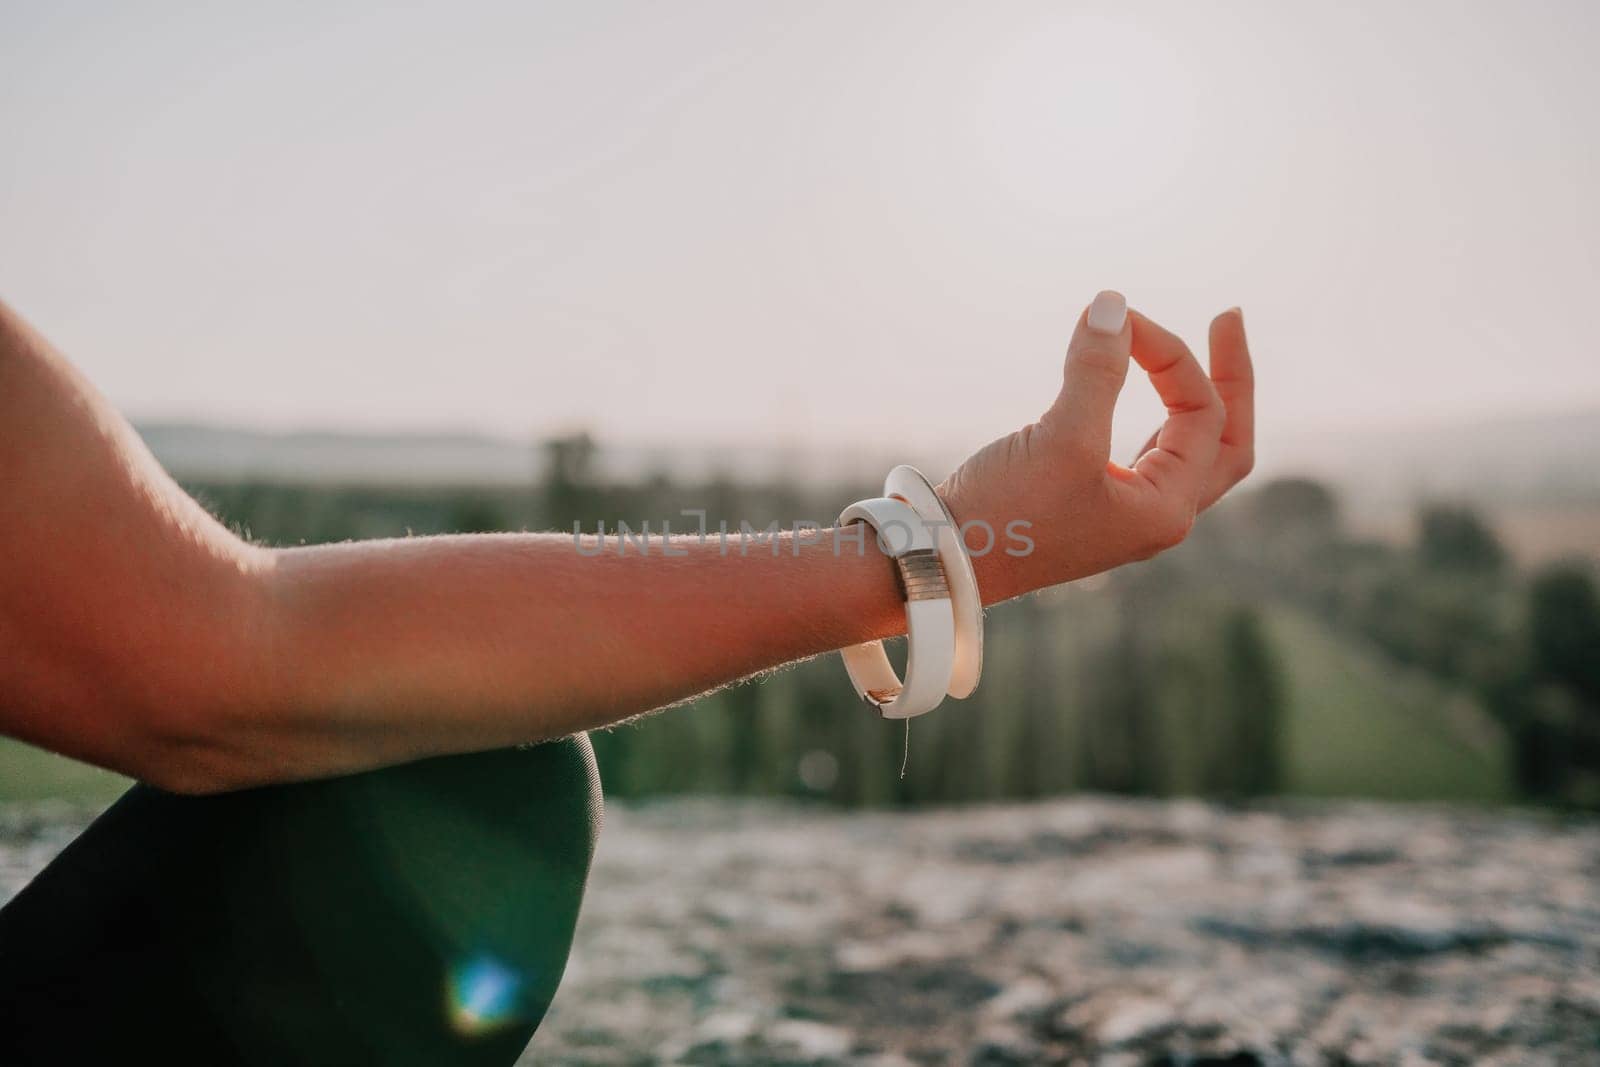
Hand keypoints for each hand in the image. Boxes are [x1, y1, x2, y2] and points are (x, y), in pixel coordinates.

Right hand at [938, 291, 1254, 604]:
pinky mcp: (1092, 503)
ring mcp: (1127, 513)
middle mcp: (1158, 516)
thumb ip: (1096, 369)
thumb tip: (1113, 303)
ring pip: (1186, 446)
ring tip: (1184, 349)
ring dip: (1192, 394)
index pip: (1202, 413)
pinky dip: (1150, 411)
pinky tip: (1138, 386)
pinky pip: (1146, 450)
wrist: (942, 559)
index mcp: (1166, 509)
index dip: (1170, 354)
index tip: (1118, 320)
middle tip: (1227, 318)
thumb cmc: (1005, 512)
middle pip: (1225, 439)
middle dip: (1231, 378)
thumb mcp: (1060, 436)